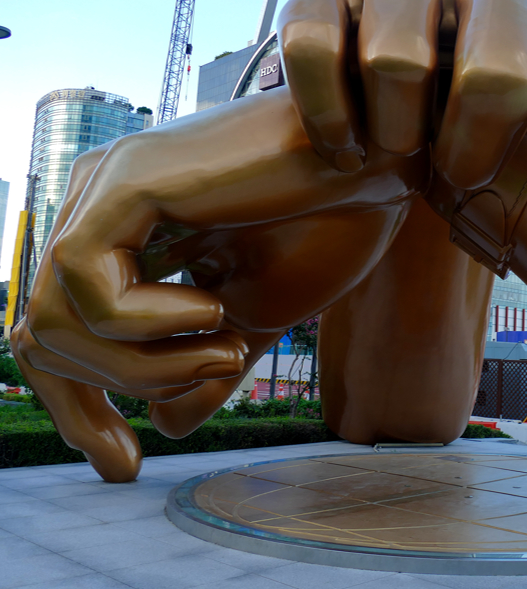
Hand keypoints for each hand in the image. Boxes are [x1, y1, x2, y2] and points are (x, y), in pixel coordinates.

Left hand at [13, 88, 423, 478]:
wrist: (378, 169)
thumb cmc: (329, 226)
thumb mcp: (258, 318)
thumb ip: (204, 367)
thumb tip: (166, 426)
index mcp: (125, 235)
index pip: (59, 334)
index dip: (77, 410)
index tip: (126, 465)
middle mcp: (99, 207)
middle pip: (39, 335)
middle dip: (92, 408)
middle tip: (179, 415)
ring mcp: (106, 188)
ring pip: (52, 320)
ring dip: (141, 369)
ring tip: (224, 353)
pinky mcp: (127, 180)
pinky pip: (85, 284)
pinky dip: (147, 324)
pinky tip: (215, 308)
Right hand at [279, 0, 526, 324]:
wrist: (419, 95)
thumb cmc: (525, 132)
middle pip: (503, 79)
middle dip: (476, 160)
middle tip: (464, 179)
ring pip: (405, 62)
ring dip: (401, 140)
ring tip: (407, 150)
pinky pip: (321, 50)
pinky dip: (333, 118)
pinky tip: (352, 134)